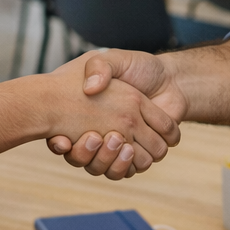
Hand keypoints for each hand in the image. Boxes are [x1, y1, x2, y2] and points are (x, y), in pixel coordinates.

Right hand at [46, 50, 189, 176]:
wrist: (171, 80)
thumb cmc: (139, 68)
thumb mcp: (115, 58)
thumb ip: (100, 66)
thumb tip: (90, 88)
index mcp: (87, 115)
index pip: (61, 138)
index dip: (58, 144)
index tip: (61, 139)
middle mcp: (99, 134)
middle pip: (81, 159)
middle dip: (85, 153)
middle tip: (95, 136)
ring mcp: (119, 146)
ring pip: (103, 169)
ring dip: (108, 159)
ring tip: (117, 138)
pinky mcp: (138, 154)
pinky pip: (126, 171)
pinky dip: (127, 164)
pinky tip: (129, 148)